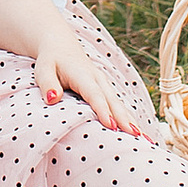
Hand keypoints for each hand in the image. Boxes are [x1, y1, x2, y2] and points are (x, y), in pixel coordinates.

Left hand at [25, 27, 146, 136]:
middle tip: (136, 136)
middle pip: (114, 101)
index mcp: (84, 75)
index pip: (95, 95)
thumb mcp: (43, 69)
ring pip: (120, 105)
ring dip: (132, 121)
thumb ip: (48, 84)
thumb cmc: (51, 61)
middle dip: (125, 119)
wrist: (62, 46)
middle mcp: (99, 80)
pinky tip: (138, 134)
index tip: (111, 126)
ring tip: (145, 140)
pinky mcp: (106, 91)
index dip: (103, 110)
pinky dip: (129, 119)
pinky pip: (119, 107)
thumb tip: (53, 99)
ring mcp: (105, 86)